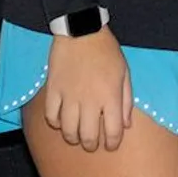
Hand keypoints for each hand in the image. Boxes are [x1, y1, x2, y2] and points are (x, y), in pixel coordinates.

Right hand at [41, 28, 132, 151]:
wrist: (82, 31)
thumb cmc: (107, 51)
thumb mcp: (125, 73)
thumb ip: (126, 101)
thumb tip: (126, 125)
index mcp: (111, 97)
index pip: (113, 132)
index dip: (112, 143)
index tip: (111, 145)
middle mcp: (90, 101)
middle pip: (88, 136)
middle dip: (91, 145)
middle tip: (92, 144)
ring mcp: (69, 96)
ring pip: (68, 130)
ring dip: (72, 138)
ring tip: (76, 136)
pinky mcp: (53, 90)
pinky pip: (51, 116)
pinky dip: (55, 123)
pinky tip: (60, 121)